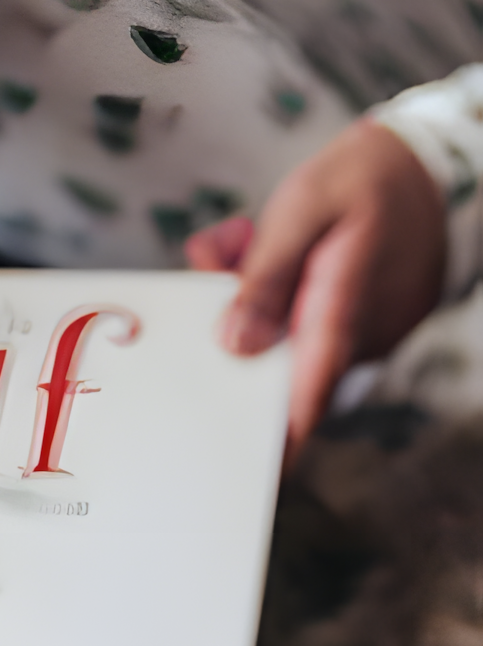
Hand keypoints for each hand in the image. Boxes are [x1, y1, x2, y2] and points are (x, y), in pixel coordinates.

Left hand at [184, 120, 448, 456]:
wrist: (427, 164)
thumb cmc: (365, 180)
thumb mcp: (305, 207)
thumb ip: (264, 275)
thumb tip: (234, 344)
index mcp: (339, 314)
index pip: (302, 398)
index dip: (274, 445)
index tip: (245, 481)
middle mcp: (349, 337)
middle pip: (269, 360)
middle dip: (229, 323)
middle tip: (219, 256)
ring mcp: (352, 333)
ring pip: (277, 335)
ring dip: (247, 293)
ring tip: (246, 236)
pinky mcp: (348, 322)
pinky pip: (295, 320)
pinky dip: (269, 289)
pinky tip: (261, 244)